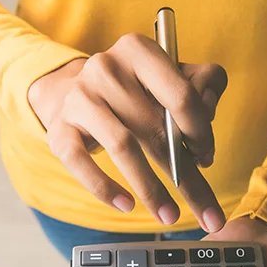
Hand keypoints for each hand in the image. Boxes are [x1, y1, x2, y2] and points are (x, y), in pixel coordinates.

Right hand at [28, 33, 228, 231]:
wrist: (72, 94)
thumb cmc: (133, 92)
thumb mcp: (168, 79)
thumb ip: (202, 87)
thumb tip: (208, 120)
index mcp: (139, 51)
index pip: (181, 95)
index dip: (201, 133)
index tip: (206, 158)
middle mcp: (106, 69)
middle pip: (156, 129)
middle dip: (186, 177)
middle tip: (207, 214)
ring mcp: (79, 99)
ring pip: (122, 146)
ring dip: (151, 188)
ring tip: (168, 216)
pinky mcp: (59, 129)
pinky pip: (81, 163)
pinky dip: (104, 188)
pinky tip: (126, 205)